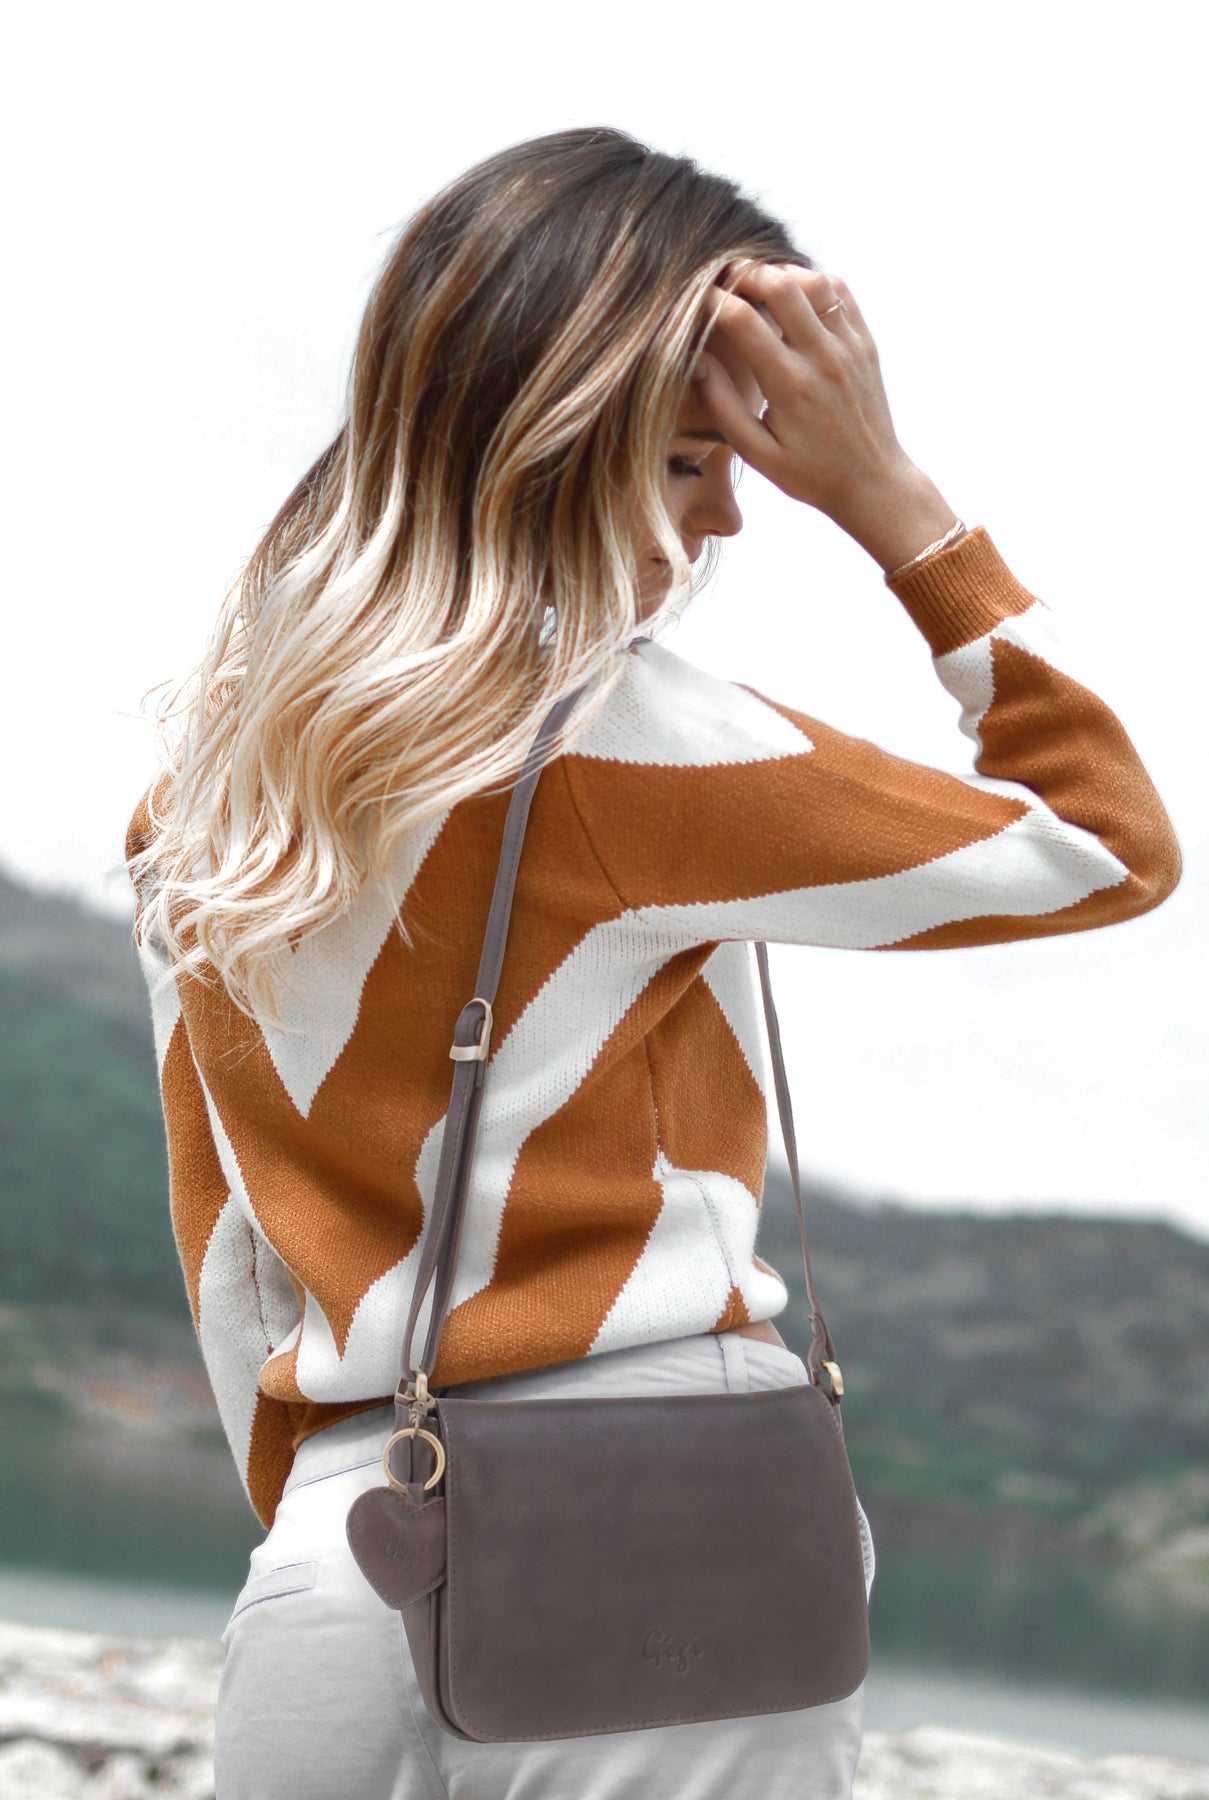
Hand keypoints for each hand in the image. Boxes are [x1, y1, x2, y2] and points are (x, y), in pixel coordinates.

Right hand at [695, 262, 958, 572]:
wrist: (872, 482)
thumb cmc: (809, 474)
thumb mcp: (756, 453)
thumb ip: (723, 405)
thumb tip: (697, 360)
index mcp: (790, 386)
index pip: (743, 320)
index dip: (712, 302)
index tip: (697, 302)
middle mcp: (822, 358)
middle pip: (781, 285)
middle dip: (746, 273)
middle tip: (725, 279)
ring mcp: (848, 346)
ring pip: (814, 281)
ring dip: (781, 274)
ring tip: (758, 286)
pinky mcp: (865, 344)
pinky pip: (840, 293)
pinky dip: (813, 283)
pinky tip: (795, 297)